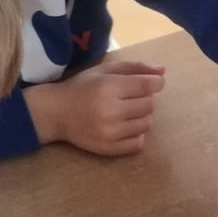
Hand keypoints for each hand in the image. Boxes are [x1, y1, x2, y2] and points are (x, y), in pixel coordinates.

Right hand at [26, 56, 165, 155]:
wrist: (55, 113)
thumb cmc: (82, 87)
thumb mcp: (105, 70)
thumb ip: (135, 68)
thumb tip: (162, 71)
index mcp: (108, 87)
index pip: (147, 86)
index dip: (156, 83)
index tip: (153, 84)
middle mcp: (109, 110)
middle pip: (149, 105)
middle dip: (146, 99)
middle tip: (132, 97)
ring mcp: (109, 132)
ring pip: (147, 124)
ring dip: (142, 116)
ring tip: (127, 112)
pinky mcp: (107, 149)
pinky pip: (138, 143)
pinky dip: (136, 134)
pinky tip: (125, 127)